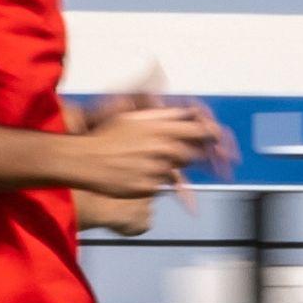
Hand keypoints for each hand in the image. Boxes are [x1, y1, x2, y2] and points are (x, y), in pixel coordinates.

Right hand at [55, 99, 222, 202]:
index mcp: (162, 128)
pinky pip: (162, 185)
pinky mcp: (150, 187)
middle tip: (175, 151)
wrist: (86, 160)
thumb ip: (163, 117)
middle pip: (193, 153)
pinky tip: (135, 172)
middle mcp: (164, 149)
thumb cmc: (108, 137)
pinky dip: (154, 179)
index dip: (212, 135)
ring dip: (169, 166)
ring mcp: (158, 170)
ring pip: (177, 170)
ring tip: (145, 160)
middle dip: (190, 153)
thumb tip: (184, 115)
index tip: (216, 138)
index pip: (201, 131)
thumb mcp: (135, 118)